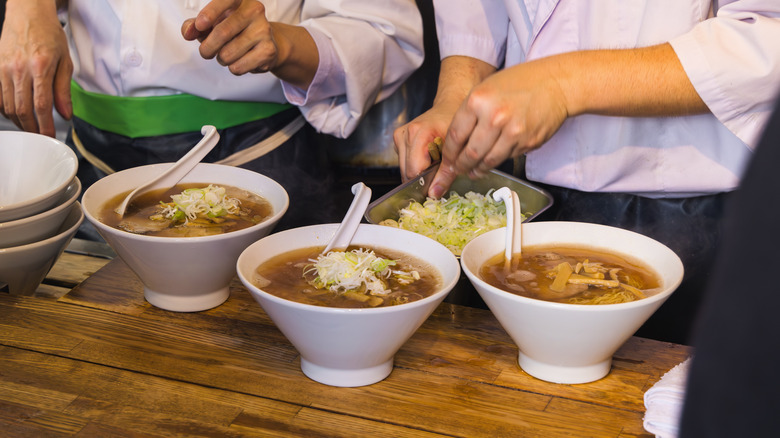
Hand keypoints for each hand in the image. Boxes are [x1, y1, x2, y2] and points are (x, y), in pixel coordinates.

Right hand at [0, 0, 72, 136]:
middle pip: (22, 110)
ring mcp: (3, 69)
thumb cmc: (49, 35)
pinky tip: (16, 113)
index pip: (41, 105)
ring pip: (8, 106)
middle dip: (32, 128)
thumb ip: (64, 90)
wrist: (28, 14)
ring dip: (19, 121)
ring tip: (31, 127)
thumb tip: (65, 114)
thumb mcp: (65, 62)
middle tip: (40, 136)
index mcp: (40, 67)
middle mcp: (18, 69)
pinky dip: (6, 109)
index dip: (45, 126)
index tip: (50, 136)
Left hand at [182, 0, 275, 74]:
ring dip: (221, 59)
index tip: (200, 26)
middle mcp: (255, 10)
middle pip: (222, 33)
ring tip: (228, 54)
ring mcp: (264, 30)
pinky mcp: (268, 51)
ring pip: (227, 54)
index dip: (210, 13)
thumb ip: (194, 25)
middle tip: (206, 52)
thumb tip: (188, 33)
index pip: (224, 1)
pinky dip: (233, 68)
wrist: (265, 42)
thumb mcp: (212, 22)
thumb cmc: (234, 29)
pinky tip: (241, 60)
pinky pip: (238, 67)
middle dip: (207, 48)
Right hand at [393, 104, 455, 181]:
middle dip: (422, 178)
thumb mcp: (457, 149)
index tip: (438, 181)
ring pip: (404, 170)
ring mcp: (399, 136)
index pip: (414, 170)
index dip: (426, 181)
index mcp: (419, 133)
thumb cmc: (455, 124)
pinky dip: (415, 165)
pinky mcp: (398, 140)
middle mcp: (405, 134)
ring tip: (433, 162)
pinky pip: (403, 163)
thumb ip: (446, 174)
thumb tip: (434, 194)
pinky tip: (426, 157)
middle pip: (407, 172)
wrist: (449, 106)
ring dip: (418, 172)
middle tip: (438, 171)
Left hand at [430, 60, 568, 197]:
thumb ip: (470, 114)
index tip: (446, 160)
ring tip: (473, 171)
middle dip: (461, 166)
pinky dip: (497, 162)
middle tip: (457, 170)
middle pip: (470, 154)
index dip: (449, 153)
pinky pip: (506, 158)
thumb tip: (455, 142)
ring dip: (478, 169)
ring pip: (488, 161)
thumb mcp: (486, 88)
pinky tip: (493, 160)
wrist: (556, 84)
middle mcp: (494, 117)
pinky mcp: (527, 143)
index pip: (455, 136)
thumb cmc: (519, 83)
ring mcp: (513, 132)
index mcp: (478, 101)